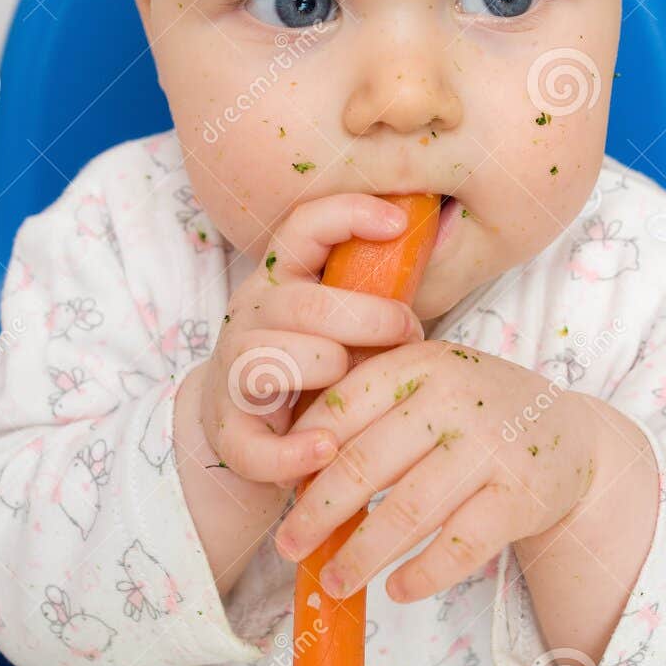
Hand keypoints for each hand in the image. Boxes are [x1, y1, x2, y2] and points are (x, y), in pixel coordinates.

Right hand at [196, 193, 425, 488]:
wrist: (248, 431)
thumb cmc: (315, 368)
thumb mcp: (343, 324)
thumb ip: (374, 297)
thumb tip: (436, 252)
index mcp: (281, 280)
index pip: (303, 227)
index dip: (349, 214)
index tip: (400, 221)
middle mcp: (251, 316)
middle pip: (303, 304)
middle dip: (368, 318)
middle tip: (409, 334)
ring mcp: (232, 371)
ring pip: (271, 359)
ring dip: (325, 370)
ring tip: (357, 391)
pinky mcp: (229, 430)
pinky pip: (254, 444)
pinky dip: (294, 450)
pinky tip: (328, 449)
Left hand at [273, 339, 596, 601]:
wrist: (573, 434)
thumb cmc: (478, 412)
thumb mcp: (429, 385)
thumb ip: (372, 408)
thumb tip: (290, 467)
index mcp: (419, 364)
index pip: (341, 410)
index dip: (302, 456)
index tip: (279, 493)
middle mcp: (454, 399)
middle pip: (363, 465)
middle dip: (316, 513)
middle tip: (288, 546)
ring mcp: (491, 447)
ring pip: (406, 512)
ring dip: (360, 556)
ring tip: (334, 582)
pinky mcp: (521, 496)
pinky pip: (459, 546)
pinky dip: (422, 574)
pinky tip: (397, 591)